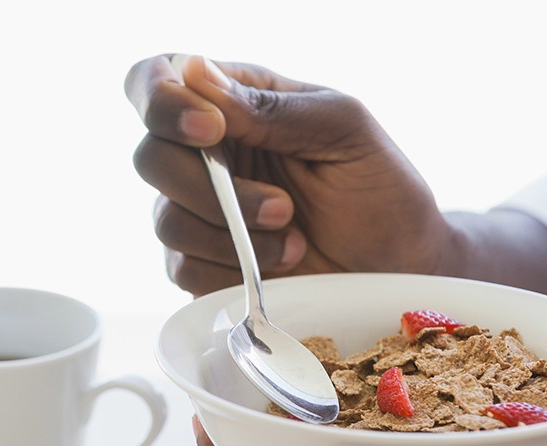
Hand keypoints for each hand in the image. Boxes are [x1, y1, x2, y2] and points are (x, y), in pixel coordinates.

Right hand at [124, 55, 546, 302]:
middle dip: (207, 188)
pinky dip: (231, 269)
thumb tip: (194, 75)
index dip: (161, 102)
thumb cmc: (378, 185)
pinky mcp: (204, 263)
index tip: (210, 130)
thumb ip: (269, 108)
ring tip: (293, 237)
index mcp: (230, 100)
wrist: (397, 265)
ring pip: (166, 220)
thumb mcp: (341, 127)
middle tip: (281, 206)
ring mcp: (199, 211)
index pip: (156, 78)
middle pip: (149, 157)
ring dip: (232, 234)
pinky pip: (183, 268)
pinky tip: (279, 262)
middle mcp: (205, 153)